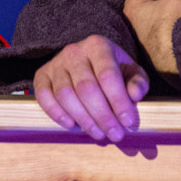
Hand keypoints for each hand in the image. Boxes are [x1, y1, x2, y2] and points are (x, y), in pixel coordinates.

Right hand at [30, 34, 148, 141]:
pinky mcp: (42, 75)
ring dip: (83, 120)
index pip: (107, 75)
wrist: (87, 59)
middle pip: (86, 88)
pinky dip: (56, 114)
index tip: (129, 122)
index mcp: (98, 45)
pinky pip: (44, 97)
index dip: (118, 101)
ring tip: (98, 134)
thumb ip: (138, 82)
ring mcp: (56, 63)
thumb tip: (134, 95)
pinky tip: (72, 125)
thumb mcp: (131, 71)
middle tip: (115, 135)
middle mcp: (74, 51)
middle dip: (103, 116)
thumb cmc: (113, 68)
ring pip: (66, 95)